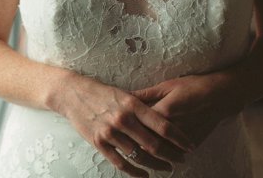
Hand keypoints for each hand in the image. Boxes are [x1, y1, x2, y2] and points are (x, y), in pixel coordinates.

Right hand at [51, 73, 193, 177]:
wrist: (72, 94)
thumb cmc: (101, 93)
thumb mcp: (124, 94)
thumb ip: (142, 108)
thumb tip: (165, 119)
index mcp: (132, 104)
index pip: (163, 125)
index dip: (180, 138)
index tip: (190, 146)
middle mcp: (123, 119)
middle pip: (154, 144)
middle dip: (172, 155)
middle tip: (182, 159)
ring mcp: (110, 132)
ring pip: (139, 155)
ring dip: (156, 165)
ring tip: (167, 167)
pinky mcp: (99, 143)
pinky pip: (121, 163)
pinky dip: (135, 172)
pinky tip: (145, 175)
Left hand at [133, 73, 235, 147]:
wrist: (220, 95)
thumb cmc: (192, 86)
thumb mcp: (166, 86)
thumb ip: (144, 94)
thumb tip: (124, 95)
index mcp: (162, 111)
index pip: (139, 124)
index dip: (129, 127)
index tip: (121, 127)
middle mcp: (171, 128)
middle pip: (148, 141)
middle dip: (136, 143)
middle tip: (127, 141)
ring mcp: (182, 139)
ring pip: (161, 152)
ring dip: (150, 153)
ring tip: (141, 149)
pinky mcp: (192, 145)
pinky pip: (174, 153)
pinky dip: (166, 153)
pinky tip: (159, 152)